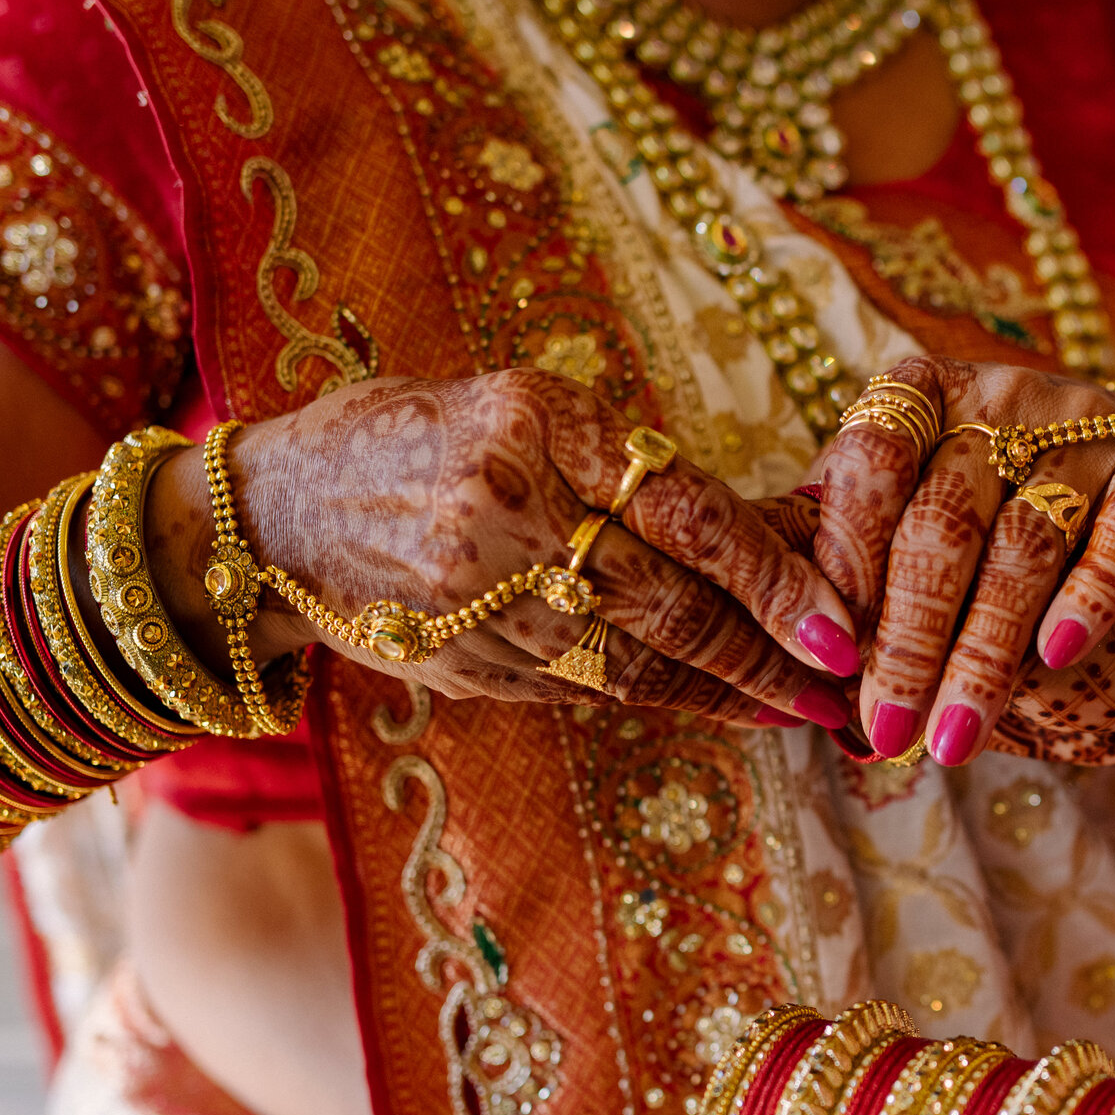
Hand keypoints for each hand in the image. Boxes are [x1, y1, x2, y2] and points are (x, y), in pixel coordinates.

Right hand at [150, 371, 864, 728]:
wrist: (270, 516)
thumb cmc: (414, 436)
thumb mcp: (517, 405)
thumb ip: (622, 462)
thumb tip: (766, 528)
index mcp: (532, 422)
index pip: (686, 513)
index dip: (772, 578)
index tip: (837, 623)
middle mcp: (505, 512)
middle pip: (669, 603)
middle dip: (767, 655)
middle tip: (844, 687)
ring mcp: (476, 599)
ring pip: (634, 660)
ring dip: (726, 693)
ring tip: (797, 709)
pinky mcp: (461, 664)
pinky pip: (583, 687)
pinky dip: (657, 698)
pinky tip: (710, 706)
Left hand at [810, 358, 1114, 766]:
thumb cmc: (999, 491)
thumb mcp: (921, 490)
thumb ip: (859, 545)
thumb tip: (796, 650)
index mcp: (924, 395)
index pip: (871, 459)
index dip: (847, 552)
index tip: (829, 647)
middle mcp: (1001, 399)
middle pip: (945, 522)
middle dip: (911, 639)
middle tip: (888, 728)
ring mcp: (1085, 427)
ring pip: (1027, 543)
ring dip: (986, 651)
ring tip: (954, 738)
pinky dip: (1092, 594)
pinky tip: (1059, 657)